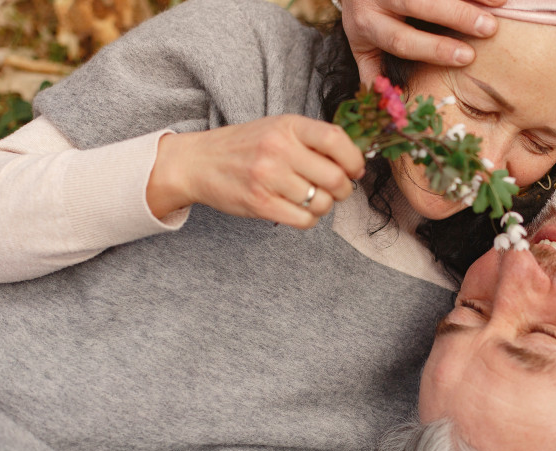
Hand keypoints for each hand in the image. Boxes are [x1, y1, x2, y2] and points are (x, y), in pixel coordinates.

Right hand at [147, 115, 364, 228]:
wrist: (198, 162)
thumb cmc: (246, 146)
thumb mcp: (279, 128)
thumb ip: (313, 139)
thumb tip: (356, 161)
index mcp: (288, 126)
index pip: (336, 139)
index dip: (354, 159)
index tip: (355, 169)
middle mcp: (278, 149)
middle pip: (335, 178)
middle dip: (344, 189)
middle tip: (337, 190)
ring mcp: (268, 178)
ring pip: (322, 203)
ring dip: (324, 206)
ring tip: (312, 198)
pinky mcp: (260, 204)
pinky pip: (304, 220)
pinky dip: (309, 219)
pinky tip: (299, 210)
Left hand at [341, 0, 506, 83]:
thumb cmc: (369, 21)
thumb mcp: (363, 47)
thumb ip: (375, 75)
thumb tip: (394, 110)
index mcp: (366, 25)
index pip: (401, 39)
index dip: (434, 49)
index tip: (467, 58)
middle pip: (416, 2)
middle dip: (456, 15)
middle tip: (488, 28)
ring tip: (499, 5)